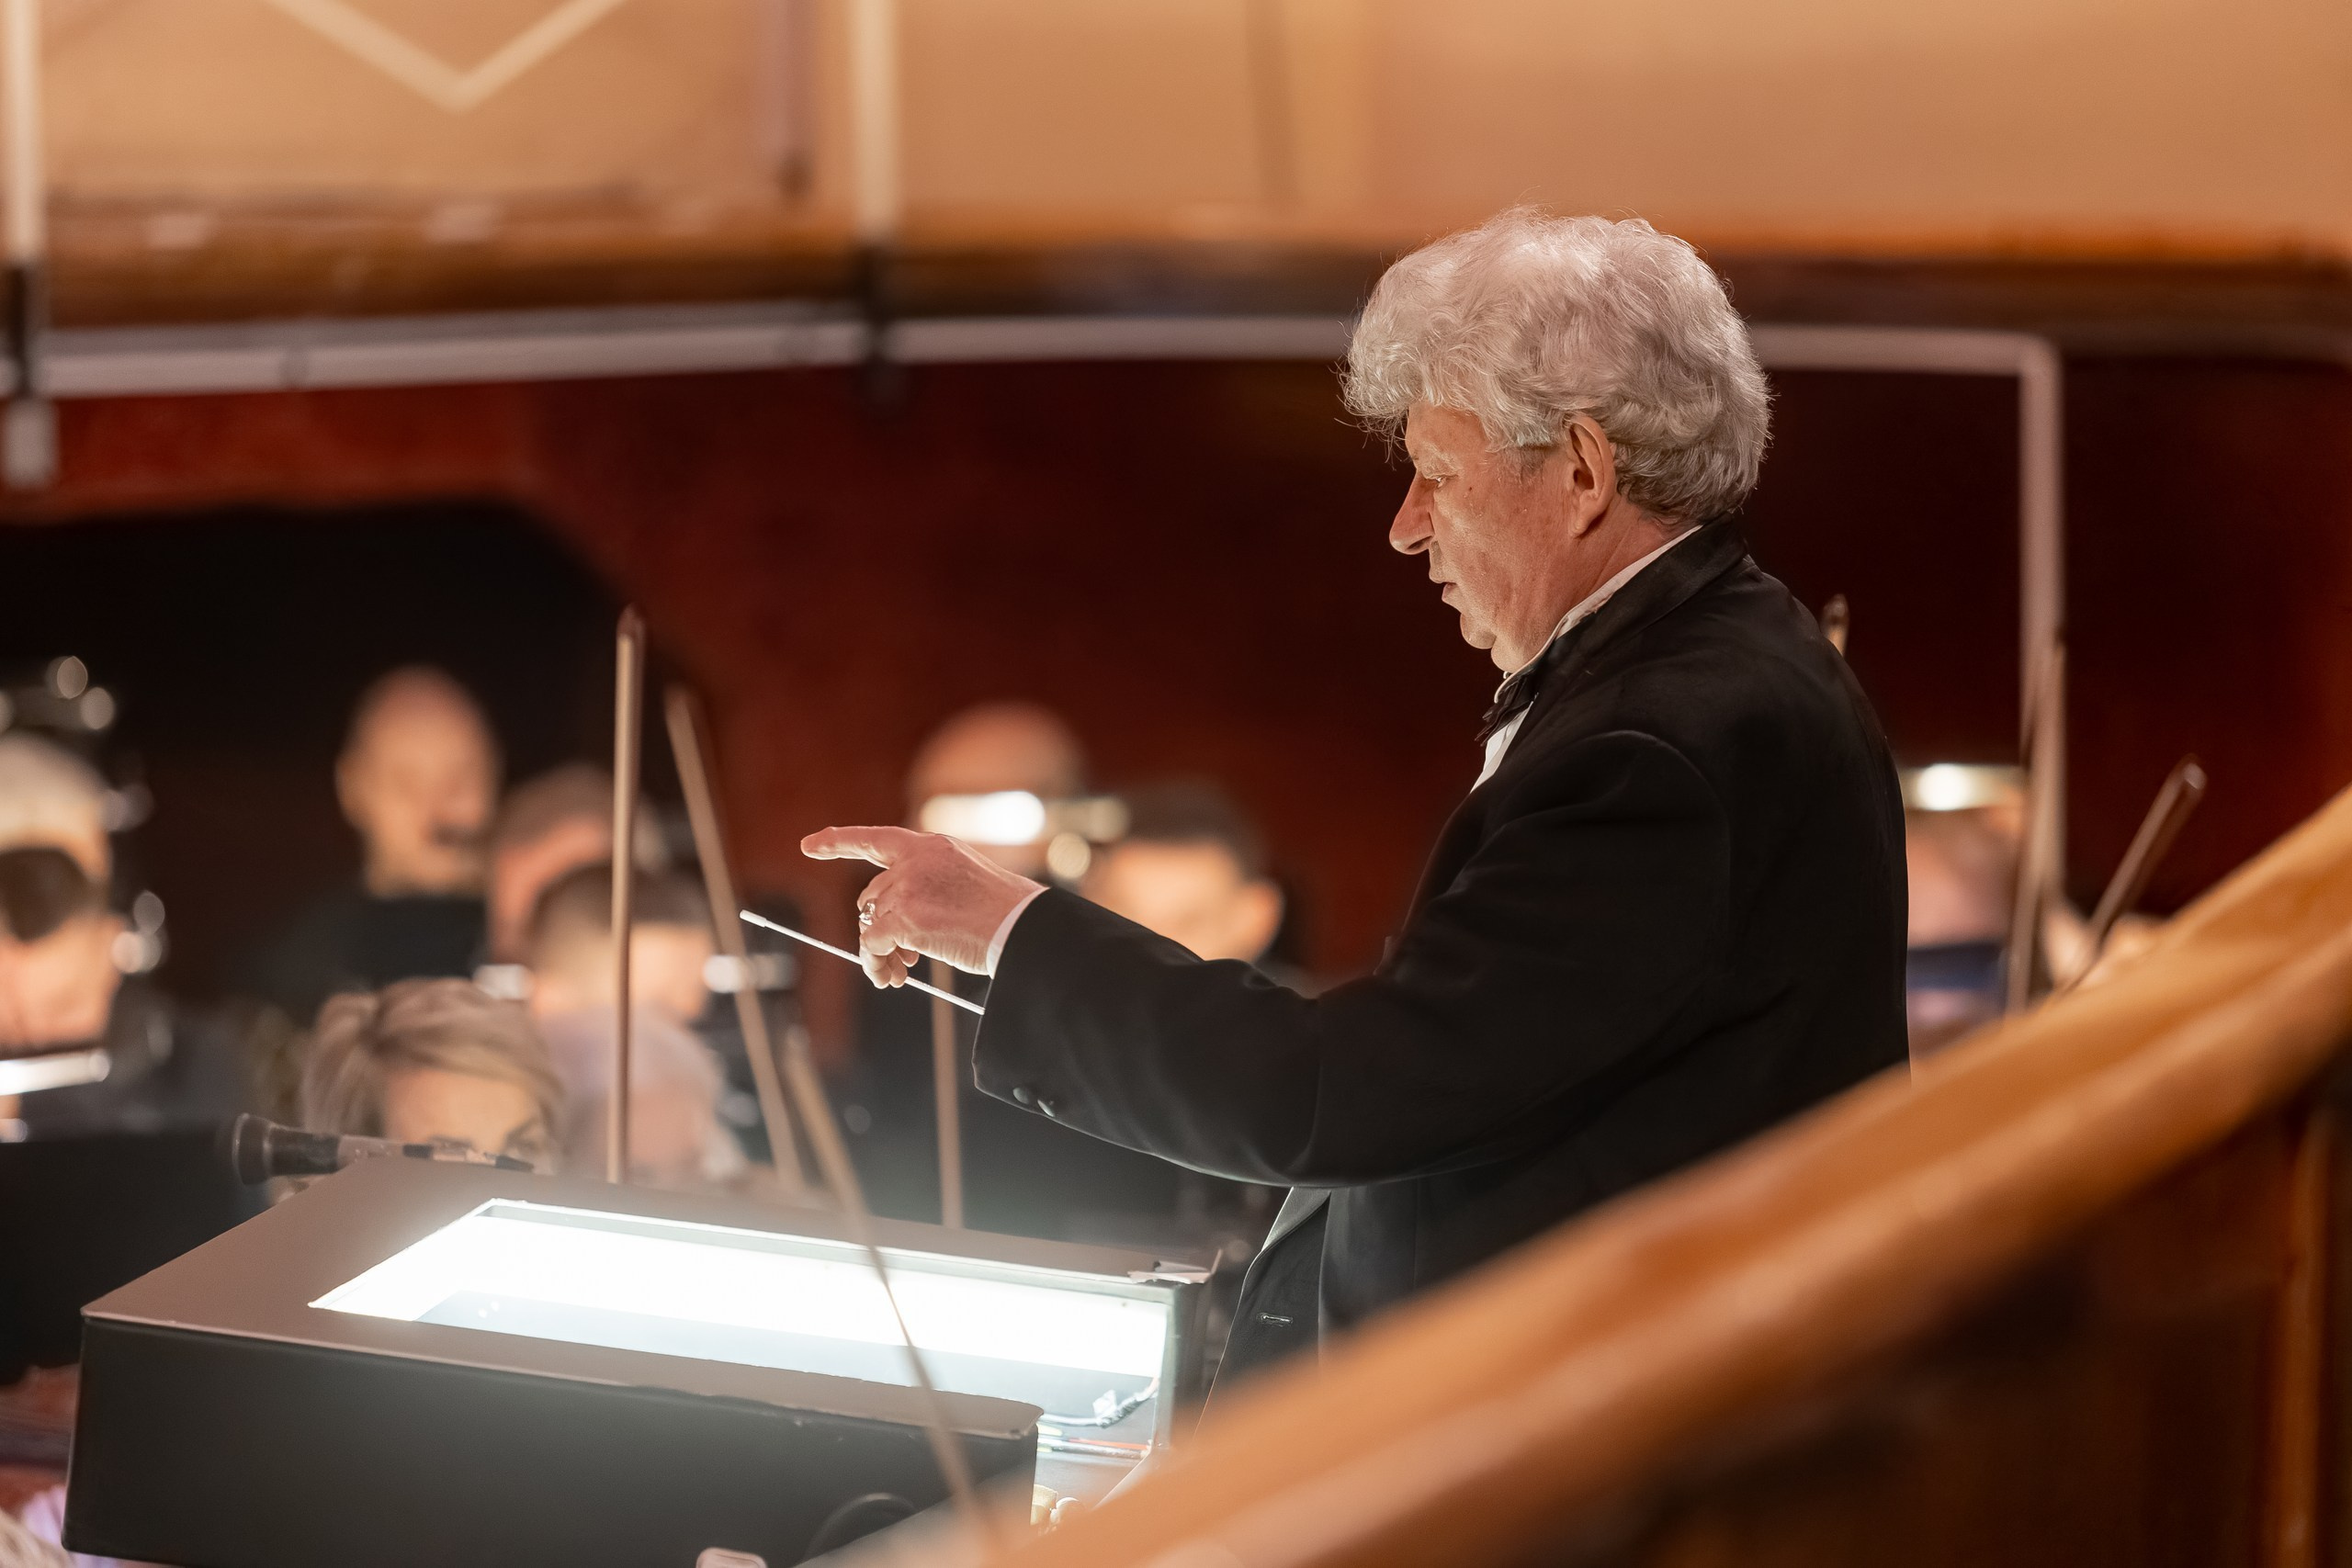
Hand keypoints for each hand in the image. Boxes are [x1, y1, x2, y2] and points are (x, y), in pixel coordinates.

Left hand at [801, 826, 1042, 988]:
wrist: (1024, 928)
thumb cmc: (1005, 914)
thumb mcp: (965, 882)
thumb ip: (928, 887)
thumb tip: (886, 925)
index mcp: (932, 847)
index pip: (876, 839)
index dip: (838, 842)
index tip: (809, 845)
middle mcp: (915, 861)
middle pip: (872, 896)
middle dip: (878, 927)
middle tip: (900, 959)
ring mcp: (908, 888)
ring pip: (870, 924)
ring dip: (878, 952)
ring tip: (896, 974)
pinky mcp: (905, 918)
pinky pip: (872, 945)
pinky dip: (876, 963)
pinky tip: (892, 977)